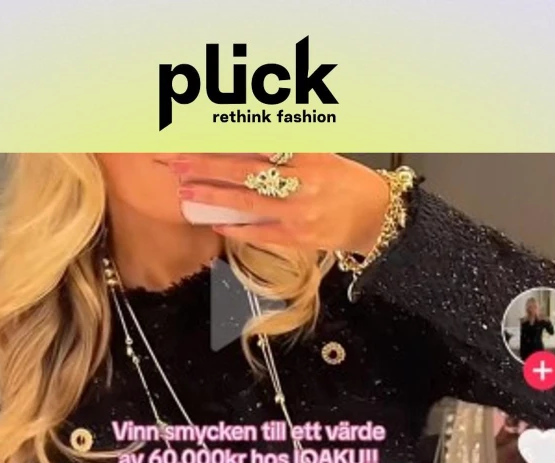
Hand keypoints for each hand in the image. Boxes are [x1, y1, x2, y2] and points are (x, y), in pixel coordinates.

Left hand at [164, 153, 389, 253]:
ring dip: (213, 196)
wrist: (376, 216)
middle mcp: (301, 180)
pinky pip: (261, 232)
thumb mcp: (321, 154)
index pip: (255, 142)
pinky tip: (216, 224)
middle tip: (177, 162)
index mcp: (306, 154)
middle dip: (206, 165)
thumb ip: (286, 148)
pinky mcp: (298, 236)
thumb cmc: (347, 184)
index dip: (223, 139)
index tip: (196, 135)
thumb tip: (245, 140)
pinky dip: (237, 227)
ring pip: (248, 200)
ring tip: (187, 192)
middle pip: (244, 169)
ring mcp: (298, 210)